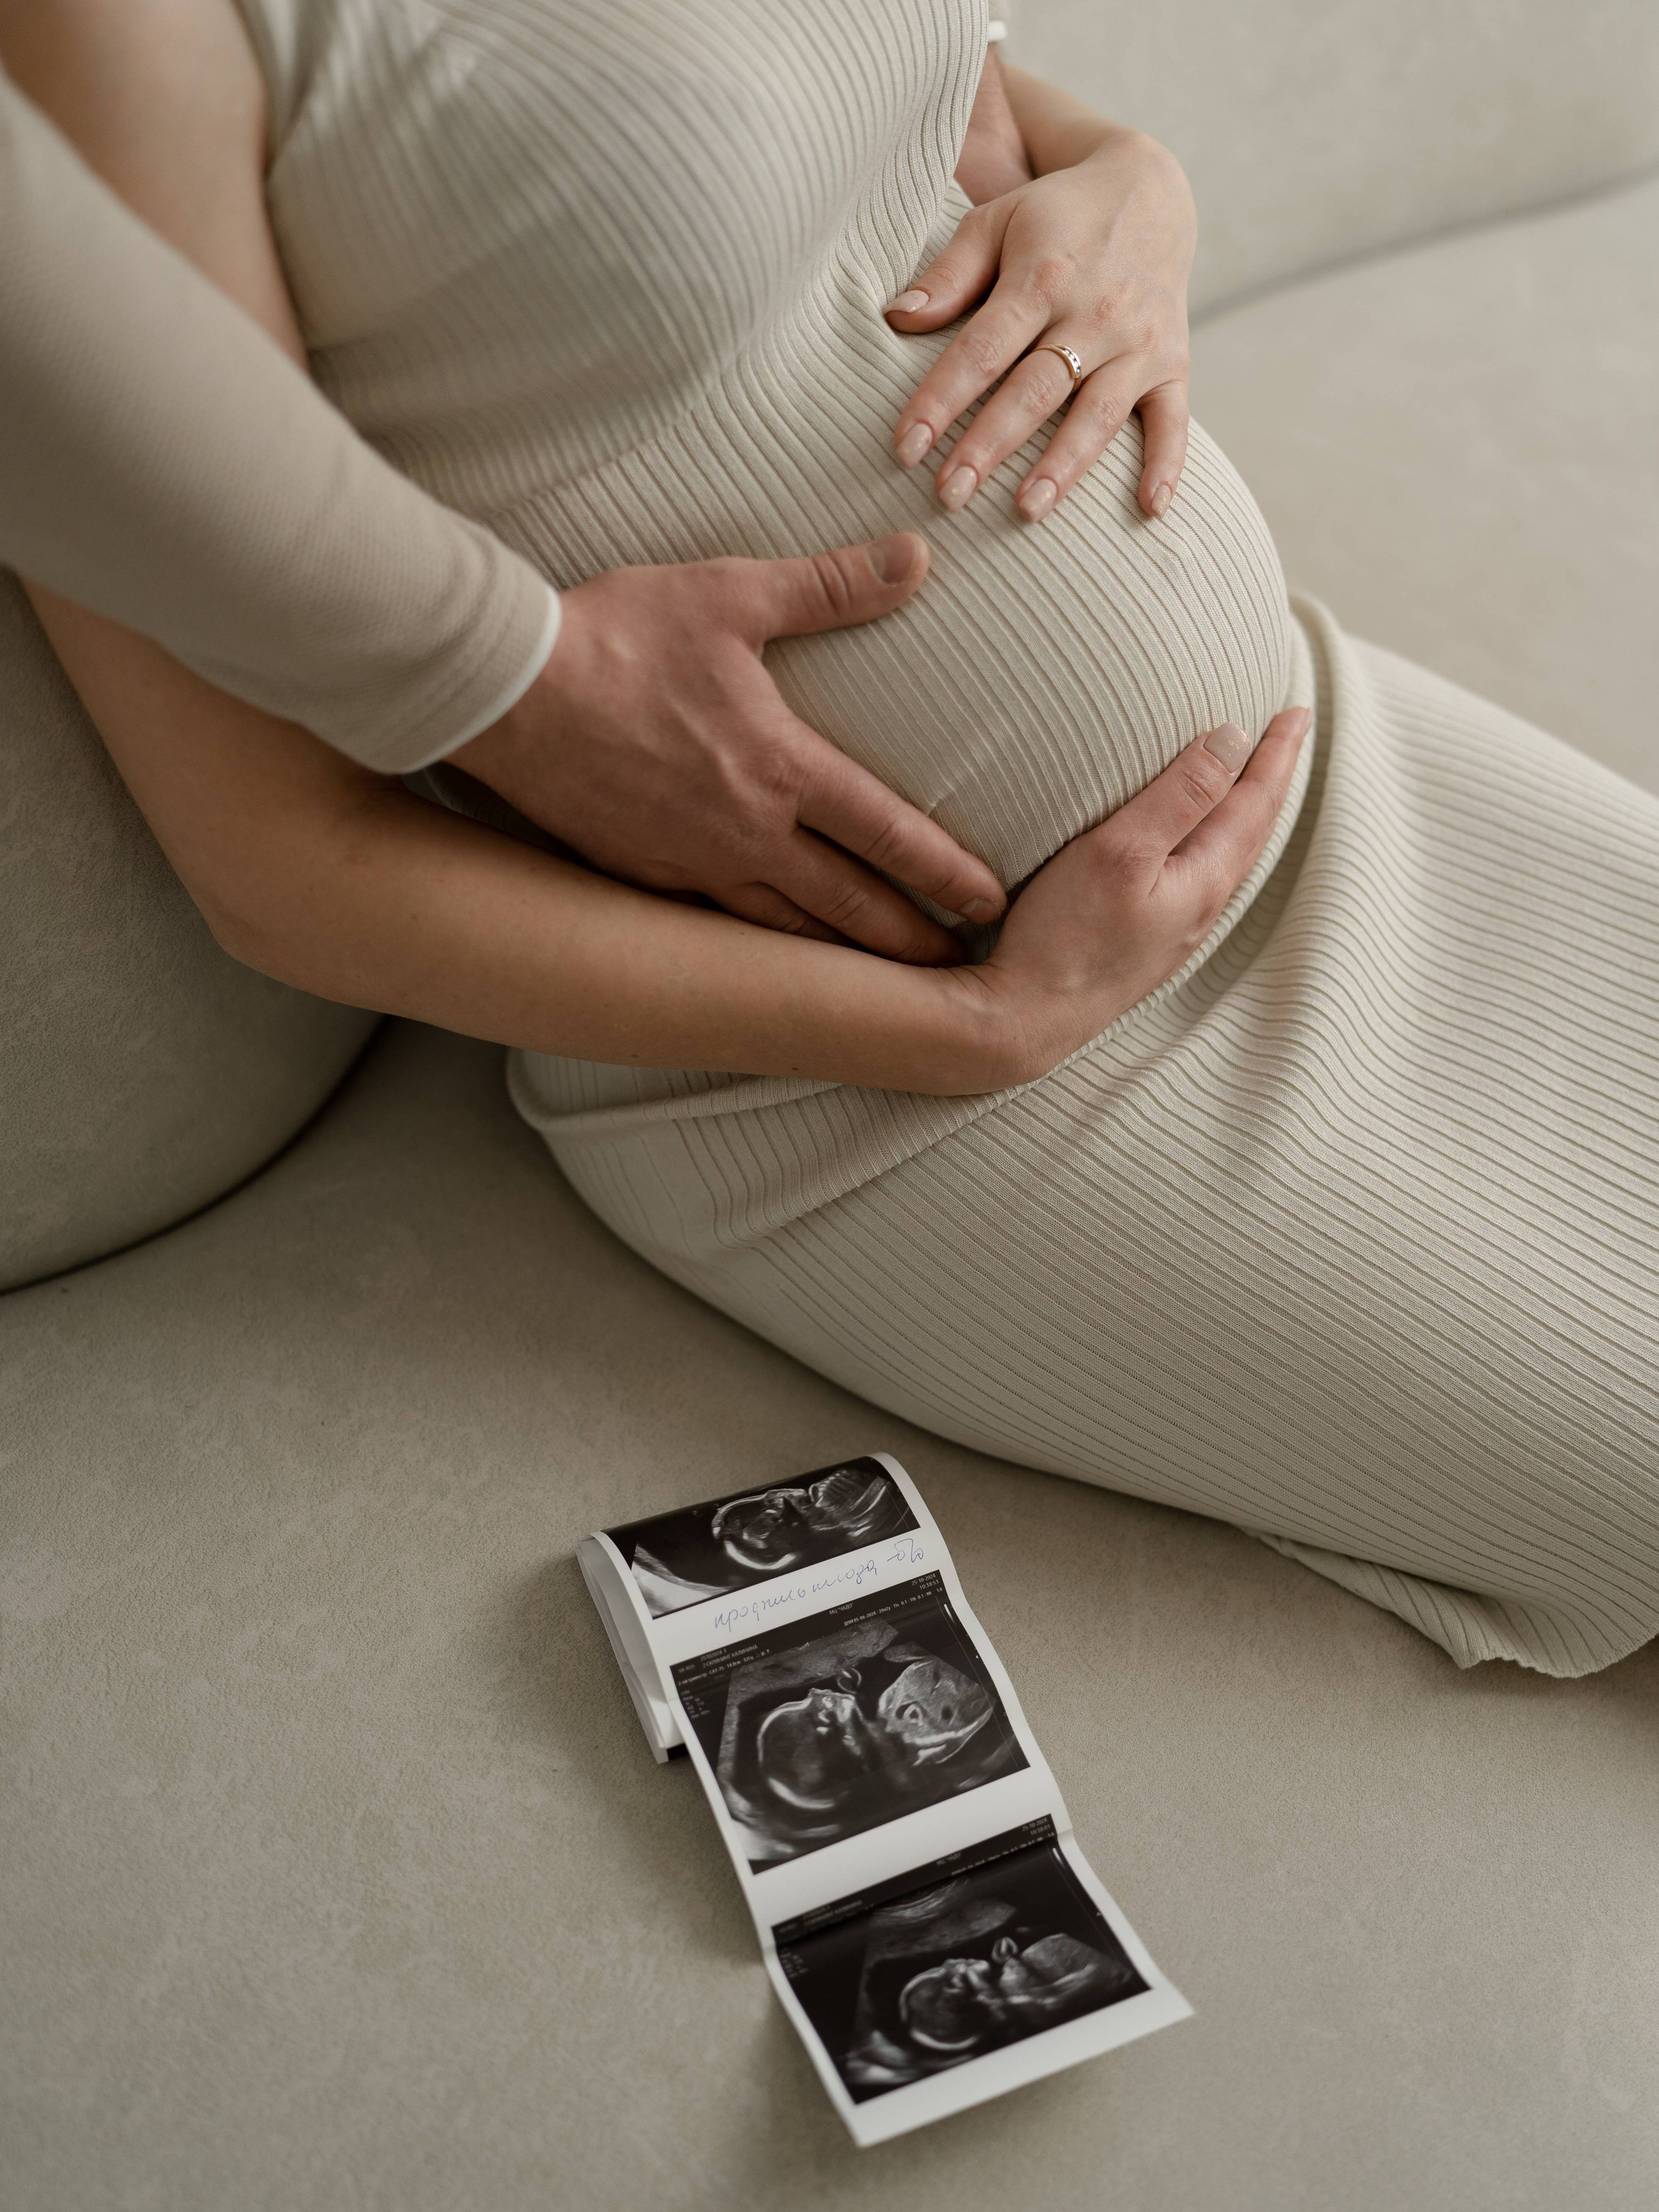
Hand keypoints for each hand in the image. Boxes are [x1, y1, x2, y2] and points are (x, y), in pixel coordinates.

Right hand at [451, 534, 1004, 964]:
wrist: (505, 691)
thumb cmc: (617, 636)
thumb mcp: (732, 594)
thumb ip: (832, 584)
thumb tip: (918, 555)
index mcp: (780, 769)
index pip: (889, 832)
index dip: (948, 871)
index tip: (991, 901)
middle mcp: (745, 833)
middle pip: (849, 905)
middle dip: (910, 941)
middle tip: (957, 968)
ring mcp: (691, 865)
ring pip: (787, 930)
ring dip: (843, 959)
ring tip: (884, 981)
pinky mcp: (642, 875)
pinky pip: (720, 923)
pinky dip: (764, 948)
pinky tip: (779, 955)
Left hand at [887, 117, 1194, 525]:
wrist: (1148, 188)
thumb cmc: (1054, 216)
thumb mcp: (997, 222)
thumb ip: (949, 274)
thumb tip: (896, 318)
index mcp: (1041, 277)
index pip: (982, 350)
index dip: (940, 400)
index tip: (905, 449)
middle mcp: (1093, 313)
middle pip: (1035, 390)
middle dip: (990, 445)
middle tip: (950, 496)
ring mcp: (1137, 342)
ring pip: (1099, 413)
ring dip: (1064, 465)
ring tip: (1027, 512)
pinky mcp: (1173, 361)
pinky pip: (1174, 419)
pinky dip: (1167, 463)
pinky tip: (1150, 510)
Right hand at [954, 706, 1309, 1083]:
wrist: (1025, 1021)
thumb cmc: (1065, 937)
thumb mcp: (1120, 852)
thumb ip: (1179, 796)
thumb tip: (1232, 740)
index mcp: (1203, 880)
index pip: (1255, 803)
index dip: (1276, 754)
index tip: (1298, 711)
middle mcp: (1199, 908)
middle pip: (1252, 831)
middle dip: (1271, 779)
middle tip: (1288, 735)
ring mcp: (1174, 930)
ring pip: (1229, 856)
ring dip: (1245, 813)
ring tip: (1252, 782)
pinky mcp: (1146, 943)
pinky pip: (1200, 877)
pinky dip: (1213, 842)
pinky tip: (1194, 845)